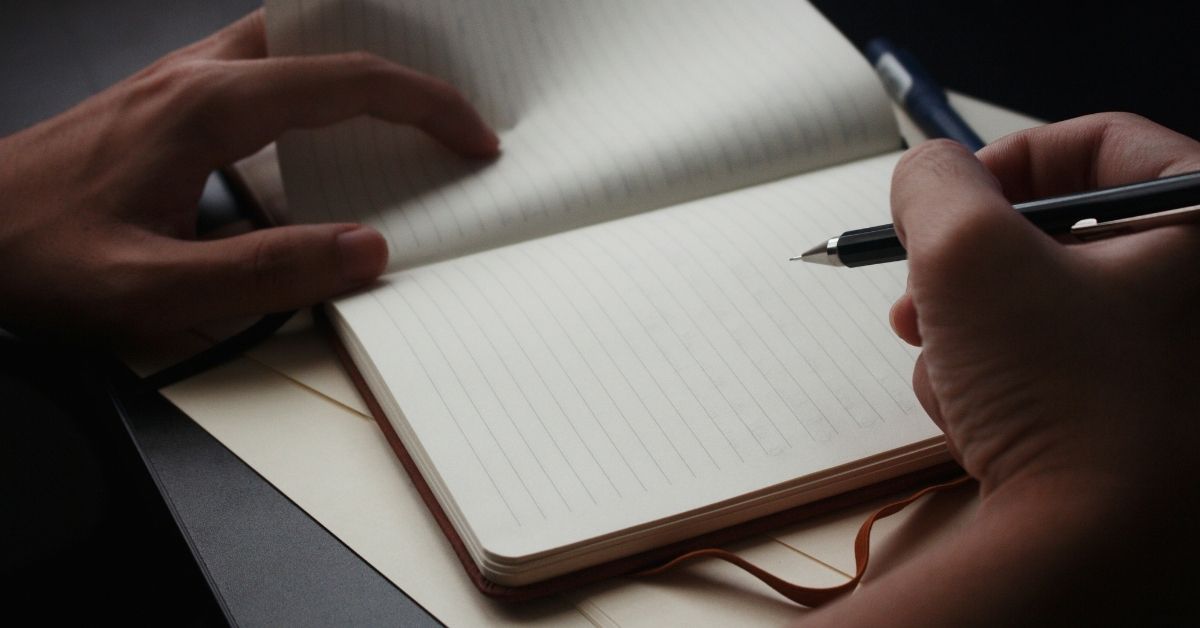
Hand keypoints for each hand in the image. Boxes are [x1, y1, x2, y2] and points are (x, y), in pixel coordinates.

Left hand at [0, 10, 497, 340]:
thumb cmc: (36, 256)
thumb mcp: (151, 290)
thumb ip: (264, 274)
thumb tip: (365, 251)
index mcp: (207, 109)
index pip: (347, 81)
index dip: (426, 106)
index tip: (473, 136)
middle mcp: (194, 76)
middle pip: (324, 40)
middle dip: (399, 66)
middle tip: (448, 107)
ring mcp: (174, 81)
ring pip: (289, 46)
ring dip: (351, 68)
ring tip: (397, 114)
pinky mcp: (162, 102)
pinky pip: (258, 70)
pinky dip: (309, 85)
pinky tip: (311, 135)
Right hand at [890, 113, 1199, 496]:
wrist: (1092, 549)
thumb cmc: (1060, 394)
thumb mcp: (965, 252)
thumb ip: (932, 182)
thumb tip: (927, 174)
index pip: (1101, 144)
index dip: (1007, 160)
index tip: (949, 203)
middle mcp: (1195, 296)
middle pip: (1059, 235)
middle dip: (969, 272)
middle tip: (922, 298)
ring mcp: (1168, 362)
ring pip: (1039, 307)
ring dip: (969, 334)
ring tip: (951, 376)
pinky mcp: (1132, 417)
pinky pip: (1045, 367)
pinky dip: (995, 383)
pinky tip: (980, 419)